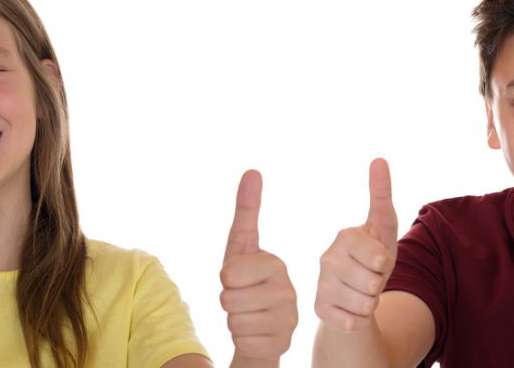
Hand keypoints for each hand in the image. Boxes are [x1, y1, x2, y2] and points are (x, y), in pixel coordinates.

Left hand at [220, 170, 297, 360]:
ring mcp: (288, 319)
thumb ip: (246, 210)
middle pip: (227, 298)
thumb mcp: (240, 246)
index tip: (239, 277)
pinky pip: (241, 341)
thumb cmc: (245, 282)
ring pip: (233, 321)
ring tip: (248, 315)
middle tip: (242, 298)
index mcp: (276, 264)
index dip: (225, 278)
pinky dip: (241, 339)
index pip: (228, 273)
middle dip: (226, 300)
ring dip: (232, 320)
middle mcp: (288, 290)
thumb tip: (253, 170)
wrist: (261, 326)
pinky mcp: (282, 343)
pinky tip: (255, 333)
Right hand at [314, 158, 398, 331]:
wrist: (355, 294)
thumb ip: (381, 195)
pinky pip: (353, 322)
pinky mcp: (319, 310)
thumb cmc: (373, 258)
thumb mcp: (384, 229)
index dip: (385, 264)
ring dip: (372, 304)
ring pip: (364, 305)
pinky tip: (351, 310)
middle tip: (371, 279)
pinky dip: (359, 320)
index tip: (379, 260)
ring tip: (363, 294)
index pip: (377, 257)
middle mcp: (326, 259)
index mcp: (344, 237)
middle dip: (380, 286)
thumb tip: (379, 159)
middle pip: (372, 283)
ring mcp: (321, 285)